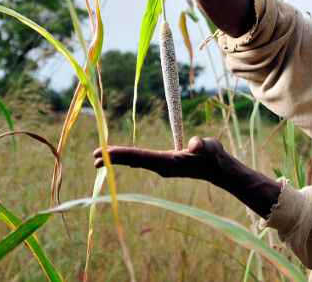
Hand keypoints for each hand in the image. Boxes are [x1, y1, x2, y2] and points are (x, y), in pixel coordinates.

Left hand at [93, 136, 223, 182]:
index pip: (141, 156)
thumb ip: (202, 145)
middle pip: (134, 161)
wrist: (218, 168)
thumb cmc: (214, 155)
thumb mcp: (210, 147)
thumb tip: (195, 144)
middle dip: (114, 159)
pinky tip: (119, 159)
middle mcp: (162, 167)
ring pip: (136, 162)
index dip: (123, 154)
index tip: (106, 153)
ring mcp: (162, 167)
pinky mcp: (164, 165)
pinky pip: (141, 161)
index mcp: (168, 162)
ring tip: (98, 159)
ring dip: (118, 160)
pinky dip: (128, 159)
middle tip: (93, 157)